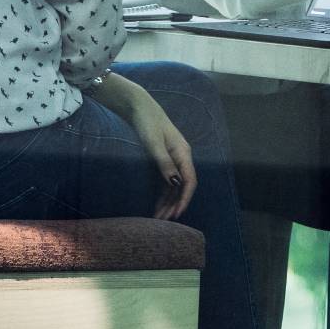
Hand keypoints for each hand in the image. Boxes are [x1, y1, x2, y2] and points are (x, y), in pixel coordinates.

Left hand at [95, 74, 197, 217]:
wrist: (139, 108)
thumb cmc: (147, 123)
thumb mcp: (153, 143)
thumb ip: (163, 163)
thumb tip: (175, 183)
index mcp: (183, 153)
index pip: (190, 181)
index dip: (184, 198)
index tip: (177, 213)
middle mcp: (181, 157)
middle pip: (182, 186)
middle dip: (175, 204)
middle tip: (164, 221)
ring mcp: (173, 159)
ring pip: (174, 186)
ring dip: (168, 202)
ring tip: (159, 218)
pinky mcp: (164, 160)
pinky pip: (167, 181)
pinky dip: (163, 194)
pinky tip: (157, 205)